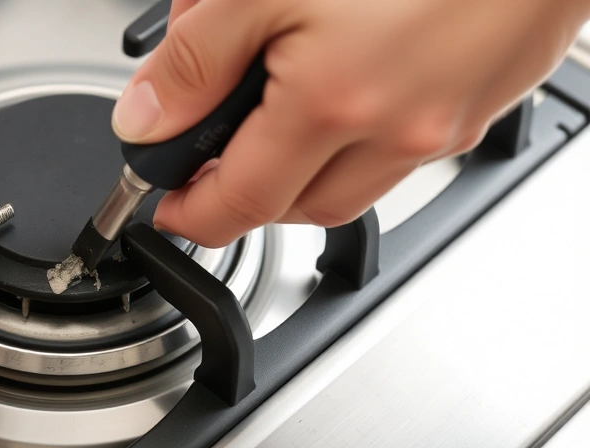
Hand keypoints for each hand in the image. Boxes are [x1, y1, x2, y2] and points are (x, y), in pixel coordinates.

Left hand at [113, 0, 589, 246]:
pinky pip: (400, 155)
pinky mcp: (478, 109)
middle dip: (245, 192)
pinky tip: (349, 85)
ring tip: (280, 110)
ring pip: (350, 190)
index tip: (166, 202)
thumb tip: (145, 121)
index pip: (238, 204)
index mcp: (332, 103)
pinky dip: (358, 141)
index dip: (190, 212)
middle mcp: (396, 132)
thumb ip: (196, 60)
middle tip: (215, 149)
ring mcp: (443, 127)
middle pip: (294, 209)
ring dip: (302, 171)